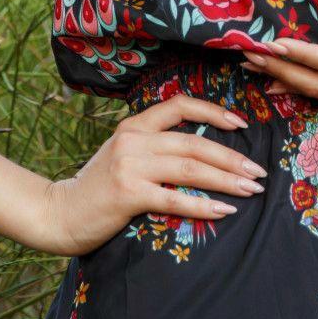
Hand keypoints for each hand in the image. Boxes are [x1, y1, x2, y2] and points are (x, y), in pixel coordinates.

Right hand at [38, 94, 267, 256]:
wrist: (59, 213)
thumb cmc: (97, 189)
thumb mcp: (123, 156)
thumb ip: (153, 148)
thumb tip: (200, 154)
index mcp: (134, 125)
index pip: (180, 105)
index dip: (213, 111)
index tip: (240, 125)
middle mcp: (134, 139)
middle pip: (194, 142)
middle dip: (232, 157)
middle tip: (258, 172)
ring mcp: (130, 165)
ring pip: (190, 167)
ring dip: (226, 179)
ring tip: (251, 189)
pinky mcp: (128, 193)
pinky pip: (175, 198)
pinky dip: (204, 205)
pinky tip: (224, 212)